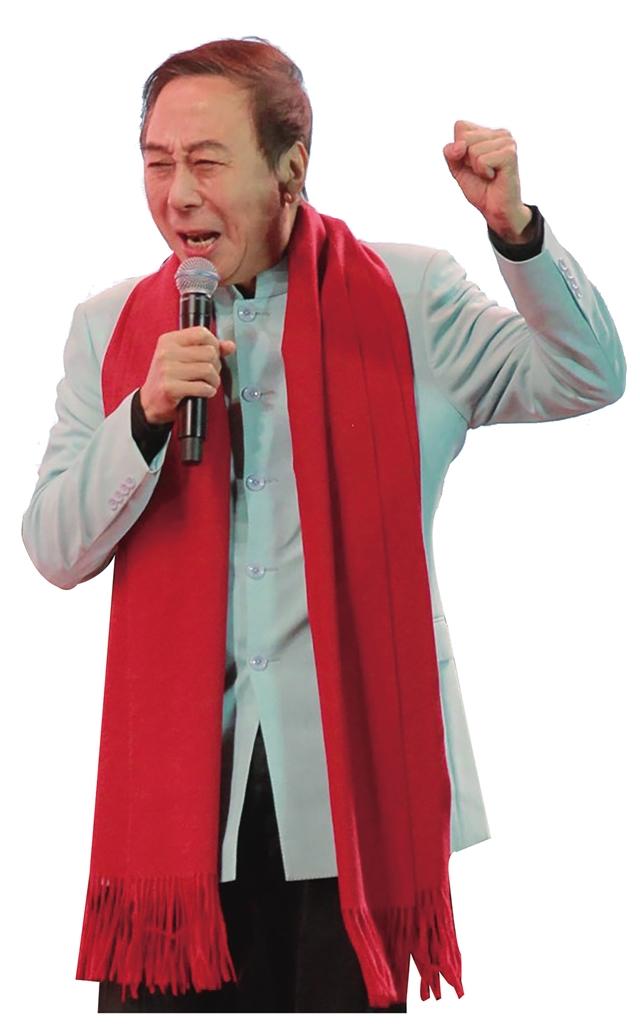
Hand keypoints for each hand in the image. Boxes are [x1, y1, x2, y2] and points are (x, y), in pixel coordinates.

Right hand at [139, 326, 235, 424]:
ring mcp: (167, 370)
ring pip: (208, 369)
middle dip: (216, 366)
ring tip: (208, 384)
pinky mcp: (170, 388)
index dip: (214, 344)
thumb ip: (206, 349)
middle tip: (210, 374)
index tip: (214, 355)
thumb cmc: (168, 379)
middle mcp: (166, 352)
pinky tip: (204, 392)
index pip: (202, 333)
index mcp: (169, 340)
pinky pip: (202, 387)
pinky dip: (208, 391)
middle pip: (209, 352)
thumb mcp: (183, 358)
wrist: (150, 403)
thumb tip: (229, 346)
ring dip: (214, 381)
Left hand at [443, 120, 531, 241]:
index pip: (460, 126)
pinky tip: (494, 176)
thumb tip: (460, 145)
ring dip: (476, 168)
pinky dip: (483, 172)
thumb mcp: (457, 168)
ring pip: (473, 150)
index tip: (471, 163)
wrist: (496, 209)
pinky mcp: (510, 154)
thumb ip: (450, 153)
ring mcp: (507, 141)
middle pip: (465, 138)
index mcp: (488, 132)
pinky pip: (482, 160)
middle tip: (481, 171)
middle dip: (466, 160)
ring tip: (489, 174)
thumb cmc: (480, 188)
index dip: (458, 149)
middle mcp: (500, 133)